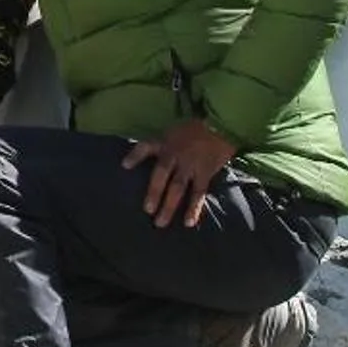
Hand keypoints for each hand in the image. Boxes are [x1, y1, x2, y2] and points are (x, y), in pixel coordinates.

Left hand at [122, 119, 239, 228]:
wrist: (223, 123)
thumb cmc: (198, 126)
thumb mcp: (175, 129)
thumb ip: (163, 142)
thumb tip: (145, 155)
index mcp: (166, 141)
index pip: (146, 147)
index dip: (134, 155)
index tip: (124, 166)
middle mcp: (175, 154)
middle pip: (161, 175)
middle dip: (153, 193)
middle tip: (147, 210)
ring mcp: (190, 165)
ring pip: (177, 188)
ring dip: (169, 206)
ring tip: (160, 223)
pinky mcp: (205, 173)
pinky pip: (198, 193)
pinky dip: (194, 208)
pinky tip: (188, 222)